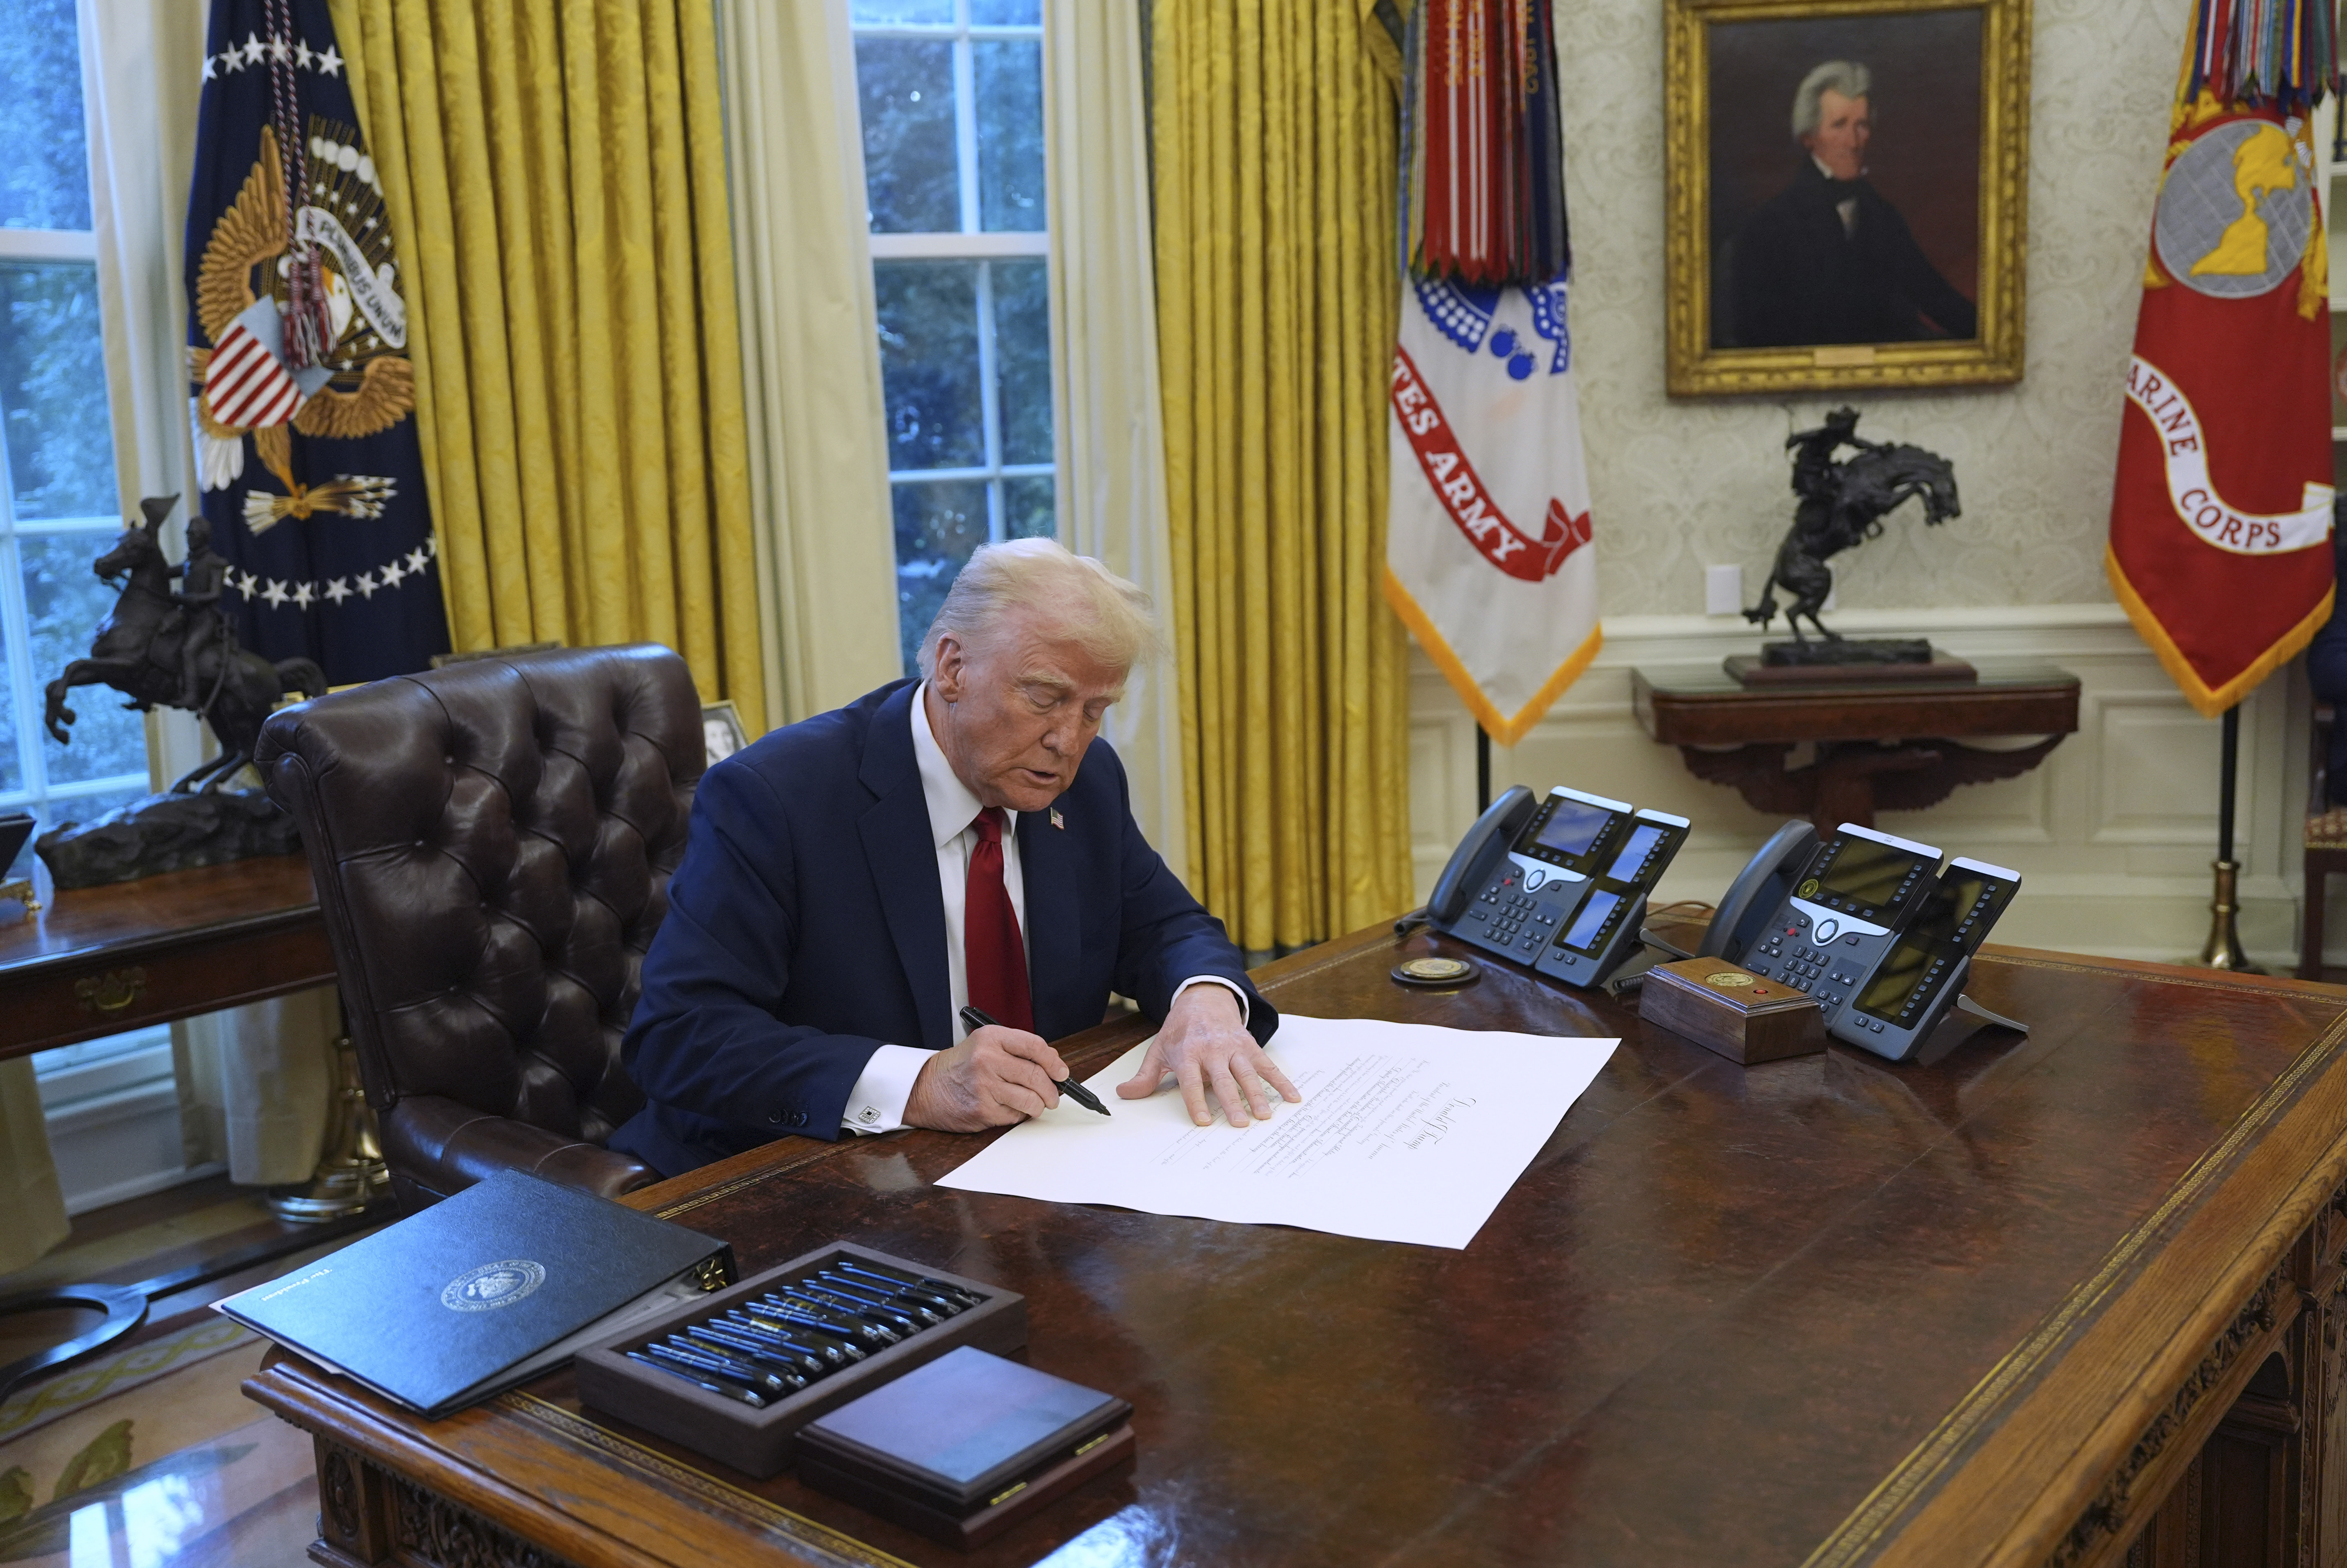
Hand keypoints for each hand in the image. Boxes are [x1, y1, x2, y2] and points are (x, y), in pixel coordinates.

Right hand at [903, 1026, 1067, 1131]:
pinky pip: (1015, 1116)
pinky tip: (1010, 1109)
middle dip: (1051, 1090)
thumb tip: (1053, 1064)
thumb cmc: (960, 1067)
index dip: (1054, 1061)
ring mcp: (984, 1086)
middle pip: (1036, 1075)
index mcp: (991, 1038)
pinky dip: (1019, 1115)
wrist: (925, 1088)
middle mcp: (987, 1060)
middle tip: (1053, 1096)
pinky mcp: (982, 1110)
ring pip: (1030, 1099)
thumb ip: (1017, 1050)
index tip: (1062, 1072)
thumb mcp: (985, 1045)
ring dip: (1038, 1106)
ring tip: (1036, 1105)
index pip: (1034, 1046)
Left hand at [1116, 984, 1299, 1126]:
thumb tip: (1124, 1093)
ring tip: (1264, 1116)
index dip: (1196, 1100)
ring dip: (1257, 1094)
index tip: (1203, 1121)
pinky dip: (1281, 1081)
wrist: (1203, 997)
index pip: (1191, 1080)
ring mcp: (1233, 1047)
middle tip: (1239, 1124)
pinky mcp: (1250, 1045)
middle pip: (1223, 1079)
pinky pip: (1267, 1065)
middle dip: (1232, 1102)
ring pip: (1247, 1072)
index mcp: (1187, 1053)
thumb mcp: (1159, 1049)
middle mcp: (1212, 1050)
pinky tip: (1292, 1097)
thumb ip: (1146, 1075)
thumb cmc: (1180, 1030)